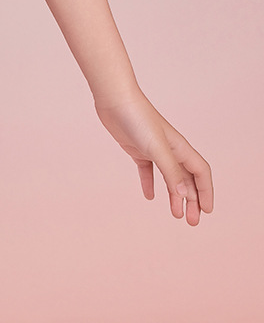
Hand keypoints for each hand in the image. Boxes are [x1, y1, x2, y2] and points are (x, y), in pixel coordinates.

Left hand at [93, 90, 213, 224]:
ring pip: (170, 178)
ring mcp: (153, 150)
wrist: (114, 100)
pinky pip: (148, 171)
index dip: (206, 192)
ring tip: (176, 214)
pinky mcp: (137, 149)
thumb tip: (184, 195)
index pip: (201, 173)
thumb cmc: (138, 119)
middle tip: (192, 222)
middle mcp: (170, 150)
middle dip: (192, 201)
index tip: (207, 211)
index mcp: (180, 148)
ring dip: (175, 196)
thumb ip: (171, 172)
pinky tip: (149, 196)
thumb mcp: (157, 148)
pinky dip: (150, 184)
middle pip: (187, 179)